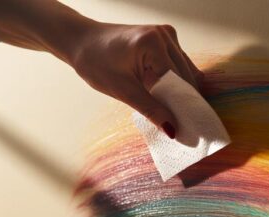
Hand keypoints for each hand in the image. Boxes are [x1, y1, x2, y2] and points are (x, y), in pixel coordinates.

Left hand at [66, 23, 203, 138]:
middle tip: (182, 127)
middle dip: (183, 100)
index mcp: (153, 43)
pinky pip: (177, 64)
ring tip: (174, 113)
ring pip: (184, 70)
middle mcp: (164, 34)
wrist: (82, 41)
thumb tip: (173, 130)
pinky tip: (168, 97)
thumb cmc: (95, 62)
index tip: (187, 128)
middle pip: (185, 75)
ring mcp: (166, 34)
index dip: (182, 105)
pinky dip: (174, 81)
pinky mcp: (164, 39)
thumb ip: (151, 109)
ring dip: (179, 91)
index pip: (178, 80)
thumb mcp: (123, 90)